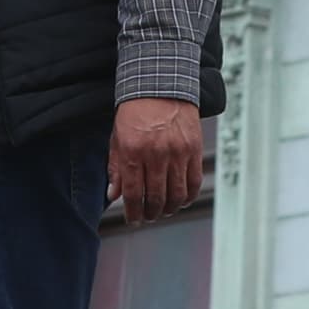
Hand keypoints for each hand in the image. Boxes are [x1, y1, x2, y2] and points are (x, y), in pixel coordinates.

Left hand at [109, 99, 204, 221]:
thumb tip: (113, 196)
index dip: (133, 212)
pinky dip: (188, 196)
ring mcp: (178, 153)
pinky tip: (181, 200)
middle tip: (148, 217)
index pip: (133, 193)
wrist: (161, 88)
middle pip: (156, 197)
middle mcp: (156, 155)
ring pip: (177, 194)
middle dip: (151, 213)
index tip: (132, 220)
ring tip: (163, 211)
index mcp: (133, 152)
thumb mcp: (116, 138)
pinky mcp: (195, 150)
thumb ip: (116, 168)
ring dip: (170, 208)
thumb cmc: (134, 113)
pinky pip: (194, 182)